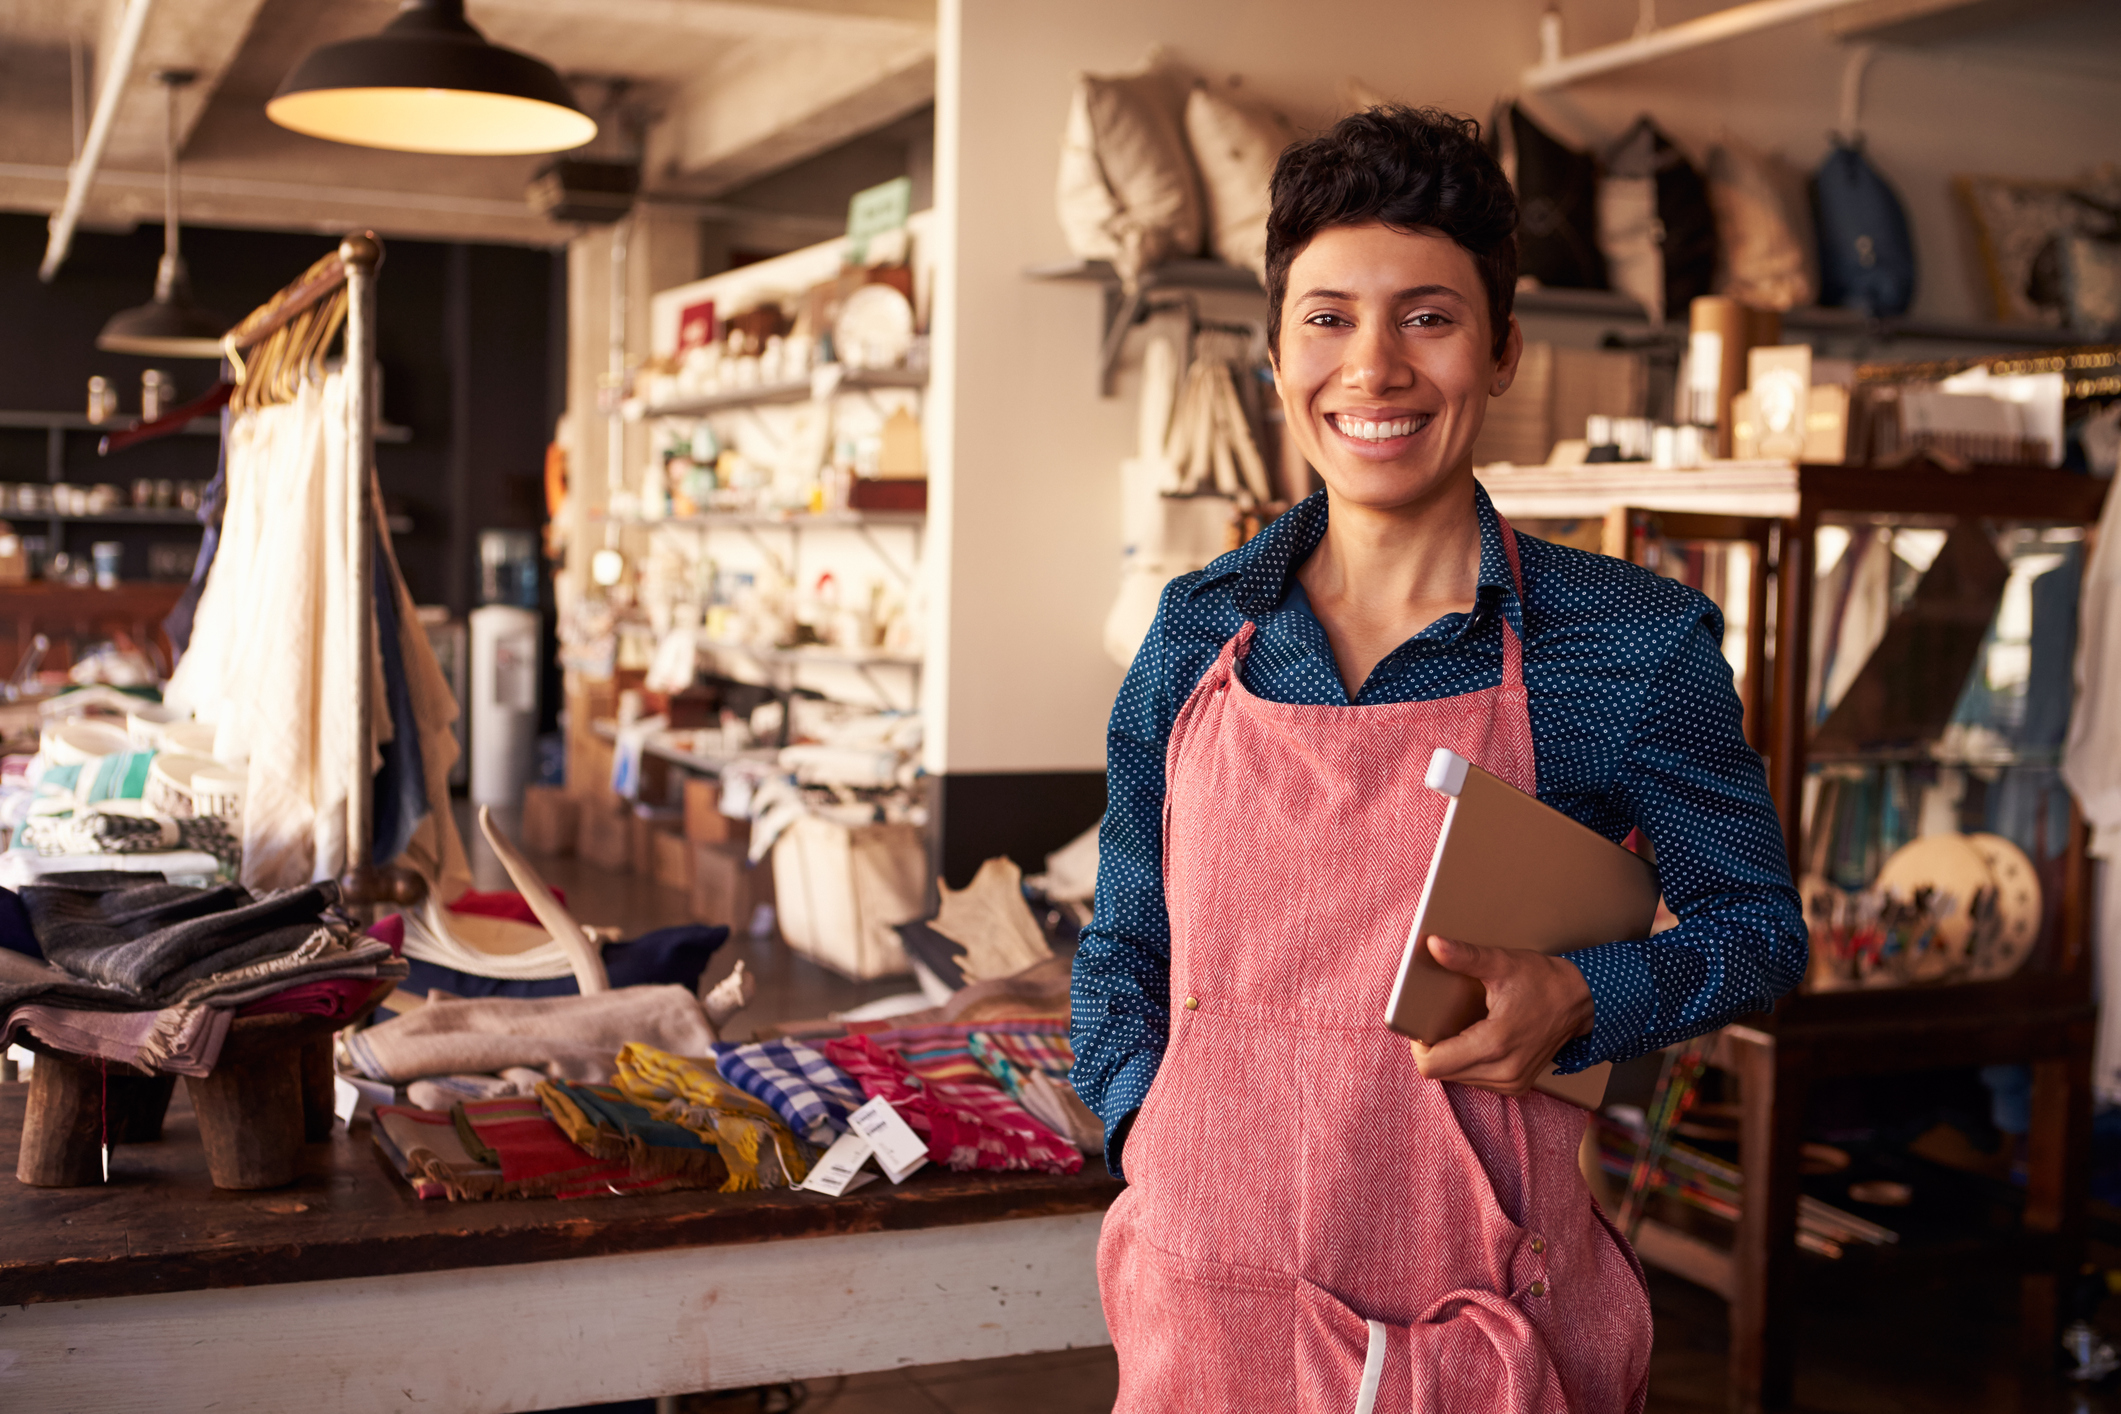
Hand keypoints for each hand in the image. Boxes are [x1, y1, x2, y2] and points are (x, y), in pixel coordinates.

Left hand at [1407, 935, 1594, 1094]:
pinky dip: (1468, 1062)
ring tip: (1462, 1028)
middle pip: (1440, 1072)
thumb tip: (1434, 945)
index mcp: (1494, 1044)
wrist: (1581, 1000)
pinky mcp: (1517, 1085)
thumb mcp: (1501, 963)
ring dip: (1450, 1056)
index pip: (1432, 1064)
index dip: (1418, 1044)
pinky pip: (1475, 1080)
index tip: (1422, 1022)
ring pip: (1456, 1078)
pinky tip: (1476, 1039)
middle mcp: (1503, 1071)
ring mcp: (1512, 1082)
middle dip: (1433, 1048)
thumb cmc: (1543, 981)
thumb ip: (1465, 957)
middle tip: (1440, 1020)